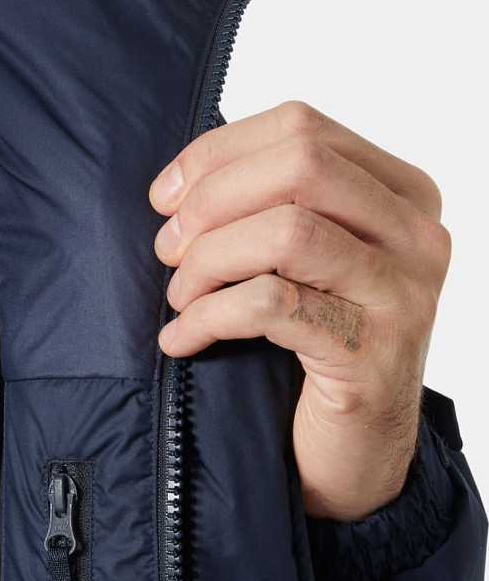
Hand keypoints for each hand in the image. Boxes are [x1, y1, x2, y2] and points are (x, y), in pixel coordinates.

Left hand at [149, 101, 450, 520]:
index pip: (302, 127)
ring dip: (209, 261)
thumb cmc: (311, 346)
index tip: (165, 198)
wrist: (352, 453)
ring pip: (288, 231)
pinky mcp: (372, 352)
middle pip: (300, 164)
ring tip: (180, 297)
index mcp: (399, 192)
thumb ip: (263, 207)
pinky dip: (209, 316)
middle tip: (168, 250)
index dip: (217, 153)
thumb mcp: (295, 261)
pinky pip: (273, 305)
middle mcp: (415, 233)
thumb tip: (176, 185)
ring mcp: (402, 292)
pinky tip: (181, 339)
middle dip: (213, 201)